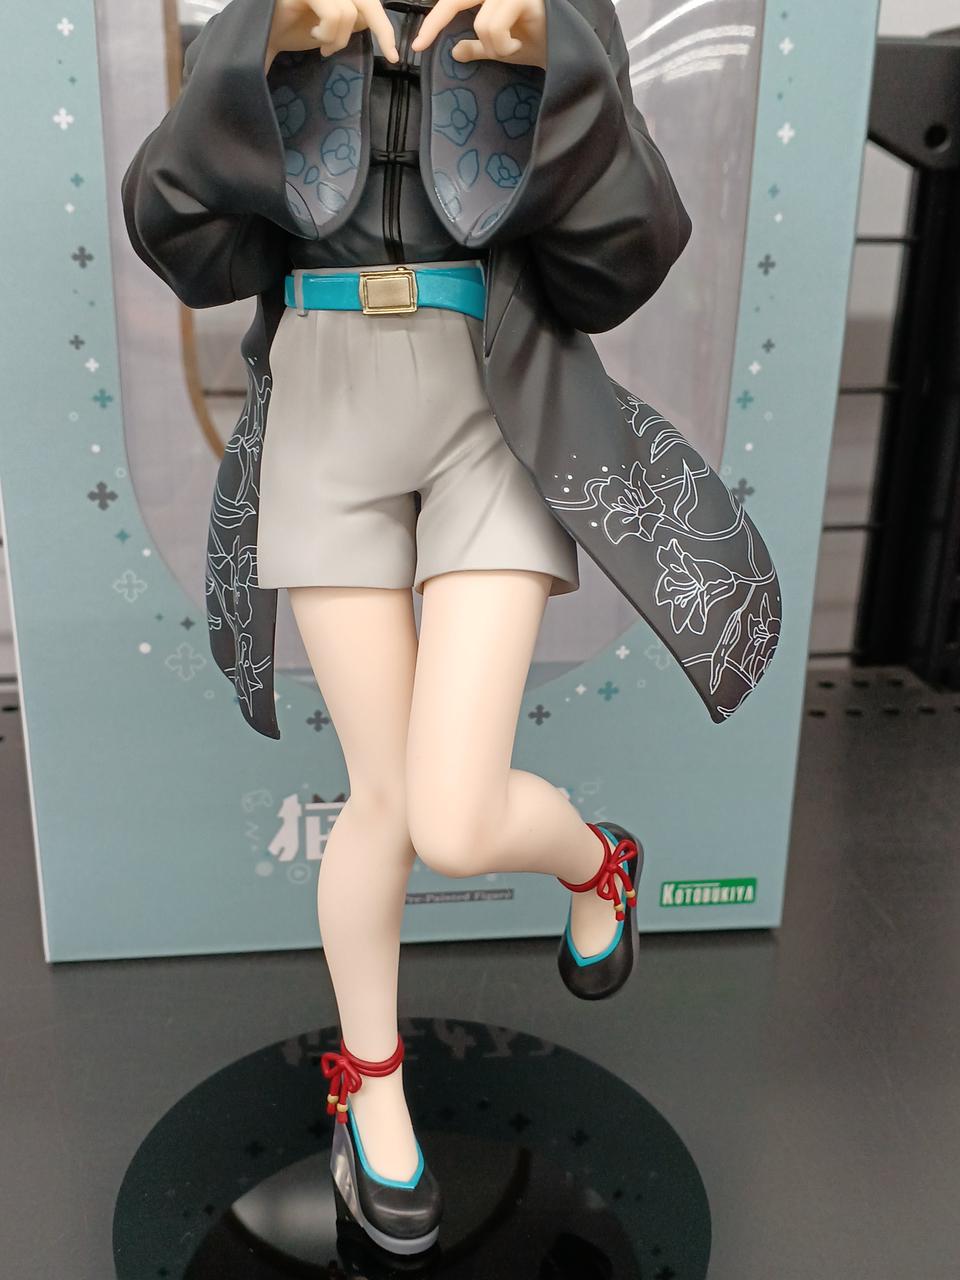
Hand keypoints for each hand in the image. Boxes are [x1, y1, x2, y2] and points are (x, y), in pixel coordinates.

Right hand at [265, 0, 398, 68]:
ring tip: (323, 46)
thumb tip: (369, 20)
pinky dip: (329, 32)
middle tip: (390, 55)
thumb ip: (351, 19)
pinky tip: (314, 36)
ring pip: (350, 12)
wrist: (261, 36)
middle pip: (367, 1)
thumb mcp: (330, 26)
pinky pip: (335, 13)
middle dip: (382, 29)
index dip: (384, 25)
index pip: (368, 1)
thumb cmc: (292, 29)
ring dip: (339, 38)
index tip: (395, 55)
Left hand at [410, 0, 546, 68]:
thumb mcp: (499, 48)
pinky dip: (503, 45)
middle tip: (420, 45)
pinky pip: (494, 26)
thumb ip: (477, 46)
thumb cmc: (537, 44)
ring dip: (493, 46)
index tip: (417, 45)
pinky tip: (520, 45)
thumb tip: (454, 51)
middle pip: (456, 0)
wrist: (565, 53)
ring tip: (512, 48)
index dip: (434, 22)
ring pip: (481, 23)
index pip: (454, 1)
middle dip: (436, 23)